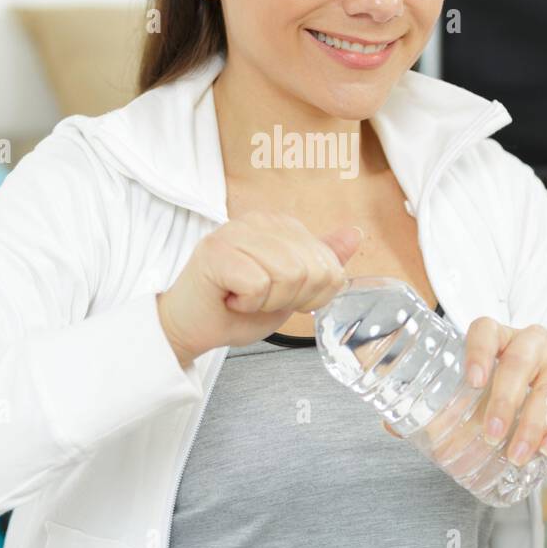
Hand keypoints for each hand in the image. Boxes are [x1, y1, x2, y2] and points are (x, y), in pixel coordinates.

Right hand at [157, 211, 362, 365]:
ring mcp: (235, 232)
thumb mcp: (292, 288)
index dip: (311, 295)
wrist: (191, 327)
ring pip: (288, 275)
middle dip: (289, 299)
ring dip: (267, 302)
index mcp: (280, 225)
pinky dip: (247, 304)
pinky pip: (258, 285)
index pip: (329, 265)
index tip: (278, 296)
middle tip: (258, 299)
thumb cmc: (236, 308)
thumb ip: (322, 261)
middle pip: (311, 270)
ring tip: (244, 297)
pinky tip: (230, 298)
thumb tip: (355, 233)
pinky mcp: (216, 251)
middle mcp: (259, 220)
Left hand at [384, 319, 546, 477]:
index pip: (486, 328)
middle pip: (521, 357)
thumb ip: (444, 413)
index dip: (478, 349)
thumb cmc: (519, 412)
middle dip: (506, 398)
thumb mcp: (484, 409)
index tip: (471, 381)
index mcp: (502, 339)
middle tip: (491, 433)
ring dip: (534, 421)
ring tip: (519, 453)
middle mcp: (536, 338)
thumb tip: (391, 427)